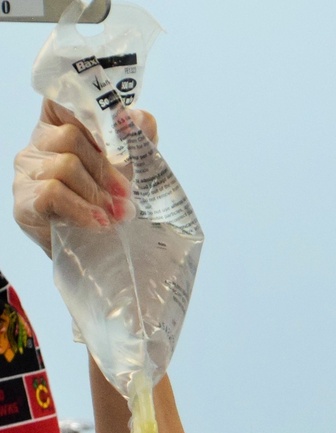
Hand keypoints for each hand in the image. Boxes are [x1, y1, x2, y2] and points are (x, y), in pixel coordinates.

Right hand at [13, 100, 155, 253]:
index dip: (88, 116)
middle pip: (70, 138)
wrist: (100, 256)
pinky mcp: (24, 203)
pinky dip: (81, 209)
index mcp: (58, 126)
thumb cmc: (110, 206)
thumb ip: (136, 140)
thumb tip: (140, 118)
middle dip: (106, 170)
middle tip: (127, 196)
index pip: (62, 101)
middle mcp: (37, 144)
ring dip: (97, 194)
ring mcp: (26, 173)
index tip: (115, 142)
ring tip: (117, 216)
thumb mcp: (129, 170)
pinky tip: (98, 223)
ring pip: (64, 167)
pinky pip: (52, 194)